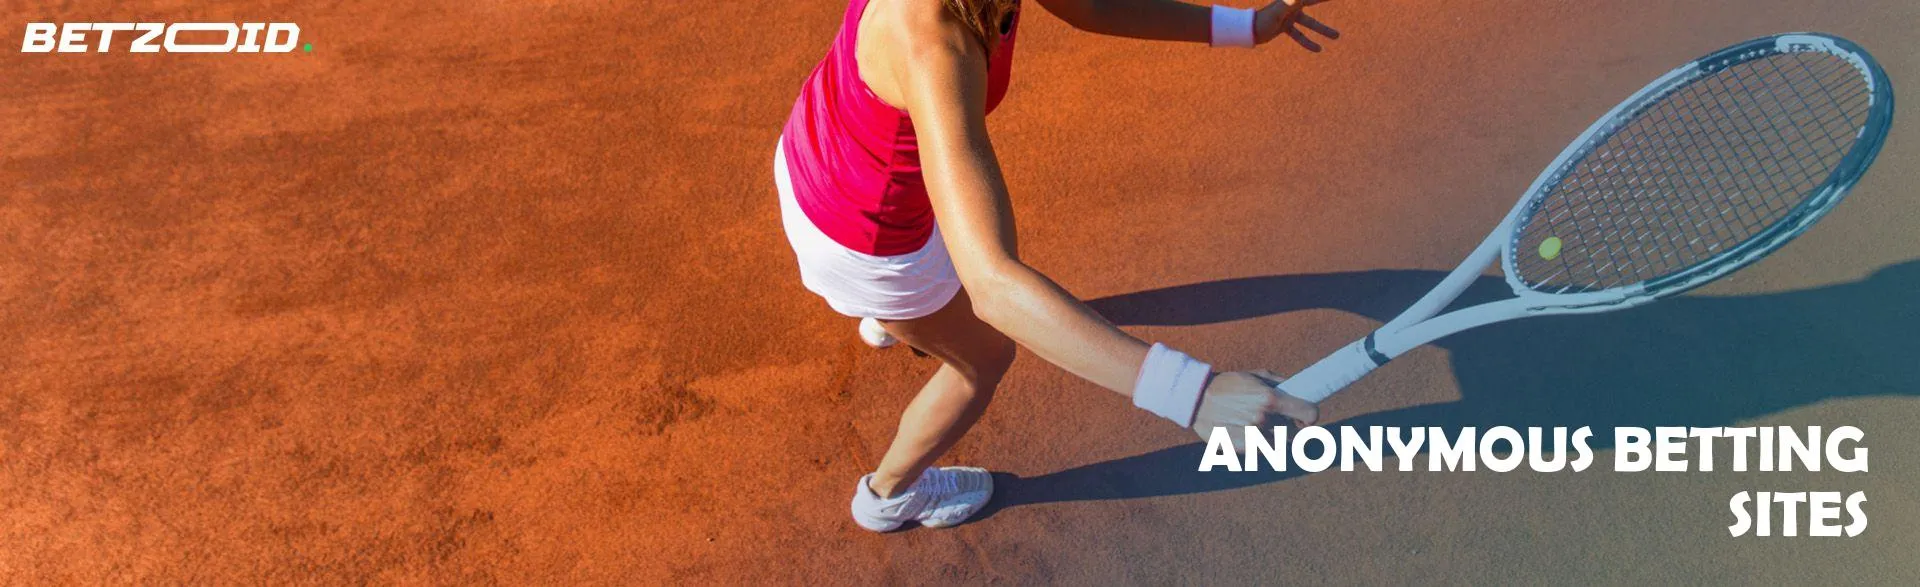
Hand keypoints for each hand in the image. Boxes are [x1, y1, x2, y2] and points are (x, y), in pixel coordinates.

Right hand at [1189, 370, 1321, 446]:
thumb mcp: (1256, 375)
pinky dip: (1256, 444)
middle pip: (1293, 433)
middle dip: (1288, 427)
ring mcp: (1251, 437)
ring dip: (1271, 437)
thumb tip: (1303, 391)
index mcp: (1270, 398)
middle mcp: (1262, 419)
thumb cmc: (1229, 384)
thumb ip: (1282, 384)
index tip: (1305, 418)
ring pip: (1277, 444)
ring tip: (1255, 424)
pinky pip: (1260, 451)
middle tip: (1276, 419)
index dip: (1310, 417)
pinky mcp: (1240, 449)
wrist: (1195, 399)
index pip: (1309, 414)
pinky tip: (1242, 430)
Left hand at [1255, 0, 1339, 51]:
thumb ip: (1288, 4)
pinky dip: (1307, 42)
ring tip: (1337, 36)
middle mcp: (1292, 6)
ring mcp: (1289, 17)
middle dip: (1324, 2)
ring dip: (1322, 30)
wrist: (1248, 30)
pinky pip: (1299, 35)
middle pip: (1313, 3)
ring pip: (1310, 24)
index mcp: (1292, 1)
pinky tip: (1318, 49)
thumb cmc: (1262, 20)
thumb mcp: (1278, 13)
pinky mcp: (1284, 27)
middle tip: (1341, 1)